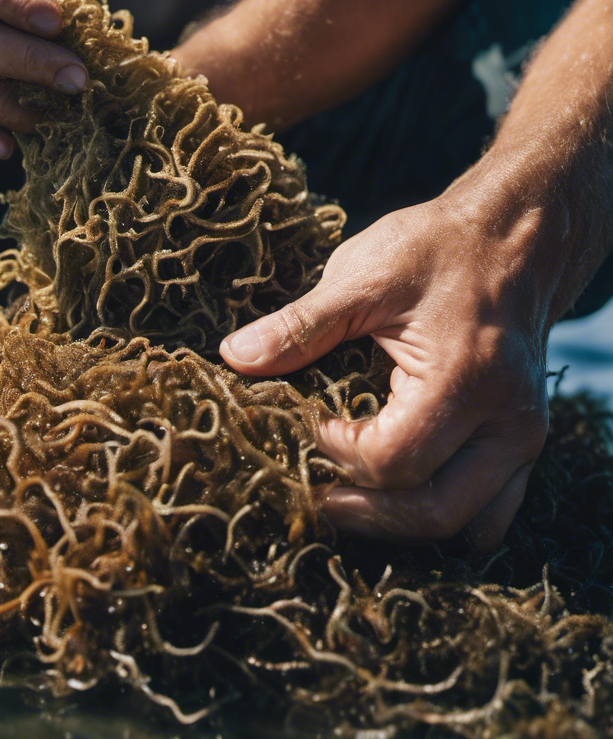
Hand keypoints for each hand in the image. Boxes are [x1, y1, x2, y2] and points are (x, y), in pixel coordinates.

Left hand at [220, 196, 549, 550]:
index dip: (339, 452)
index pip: (393, 460)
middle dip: (368, 512)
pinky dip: (445, 513)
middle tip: (317, 497)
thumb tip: (235, 357)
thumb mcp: (362, 276)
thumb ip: (299, 325)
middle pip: (434, 510)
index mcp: (464, 380)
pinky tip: (400, 500)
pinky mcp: (525, 440)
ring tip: (352, 503)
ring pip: (468, 521)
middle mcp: (508, 422)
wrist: (515, 236)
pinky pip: (492, 507)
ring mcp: (525, 437)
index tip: (311, 422)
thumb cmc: (437, 248)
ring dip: (403, 523)